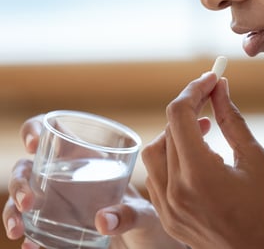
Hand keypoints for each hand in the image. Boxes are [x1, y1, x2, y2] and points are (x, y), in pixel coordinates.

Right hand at [2, 115, 184, 248]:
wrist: (147, 242)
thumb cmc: (147, 216)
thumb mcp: (143, 213)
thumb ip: (129, 214)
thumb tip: (103, 221)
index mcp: (87, 158)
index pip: (53, 132)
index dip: (35, 130)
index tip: (33, 144)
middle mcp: (66, 176)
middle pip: (27, 168)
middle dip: (20, 182)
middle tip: (27, 203)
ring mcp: (57, 202)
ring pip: (22, 198)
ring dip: (12, 211)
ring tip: (19, 231)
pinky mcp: (56, 226)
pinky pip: (34, 229)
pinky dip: (29, 238)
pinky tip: (30, 247)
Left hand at [142, 72, 263, 248]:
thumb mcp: (256, 159)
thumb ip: (232, 120)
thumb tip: (220, 88)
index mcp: (199, 175)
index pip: (180, 115)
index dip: (195, 90)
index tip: (211, 78)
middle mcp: (175, 192)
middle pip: (166, 131)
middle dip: (188, 108)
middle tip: (210, 97)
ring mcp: (168, 209)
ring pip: (155, 154)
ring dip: (175, 133)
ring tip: (204, 128)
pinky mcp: (169, 218)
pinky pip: (158, 177)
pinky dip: (172, 158)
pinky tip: (196, 157)